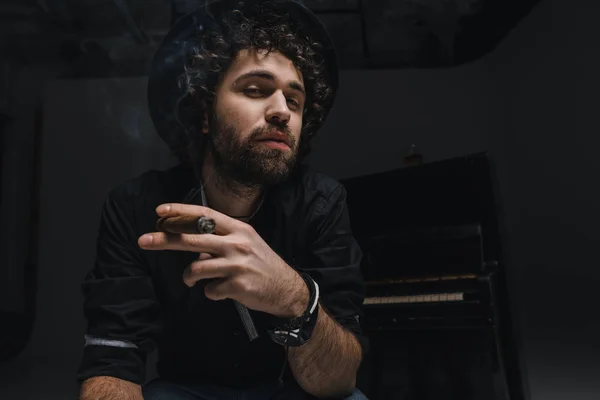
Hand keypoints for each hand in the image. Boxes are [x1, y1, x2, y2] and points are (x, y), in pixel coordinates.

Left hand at [138, 203, 308, 317]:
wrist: (286, 289)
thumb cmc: (261, 264)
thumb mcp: (246, 242)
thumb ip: (219, 239)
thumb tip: (191, 243)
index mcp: (238, 229)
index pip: (205, 214)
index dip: (181, 211)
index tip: (160, 211)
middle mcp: (237, 243)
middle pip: (193, 238)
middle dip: (164, 239)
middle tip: (143, 240)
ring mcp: (238, 264)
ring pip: (196, 268)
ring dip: (189, 277)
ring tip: (193, 280)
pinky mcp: (238, 286)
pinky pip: (209, 290)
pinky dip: (210, 292)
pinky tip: (221, 291)